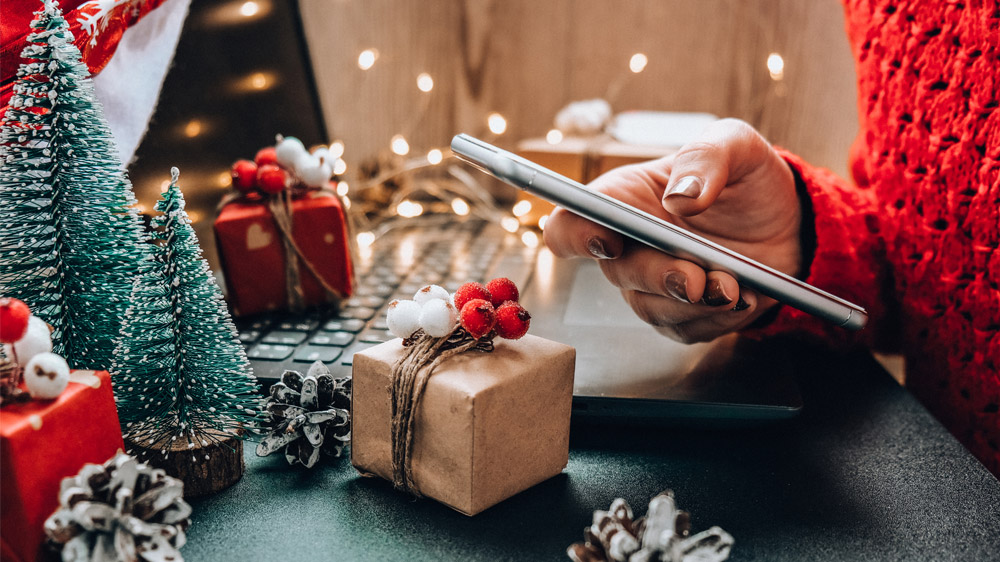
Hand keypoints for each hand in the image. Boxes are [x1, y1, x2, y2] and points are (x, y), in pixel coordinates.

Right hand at [542, 118, 801, 342]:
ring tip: (735, 288)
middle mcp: (628, 245)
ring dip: (693, 304)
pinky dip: (716, 319)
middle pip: (616, 272)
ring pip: (651, 308)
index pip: (572, 222)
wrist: (786, 220)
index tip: (610, 242)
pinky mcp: (681, 315)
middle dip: (657, 277)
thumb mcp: (736, 145)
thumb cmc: (746, 178)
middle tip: (694, 279)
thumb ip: (706, 157)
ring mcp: (652, 284)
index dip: (577, 236)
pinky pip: (686, 329)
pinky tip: (745, 298)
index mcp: (624, 198)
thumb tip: (681, 197)